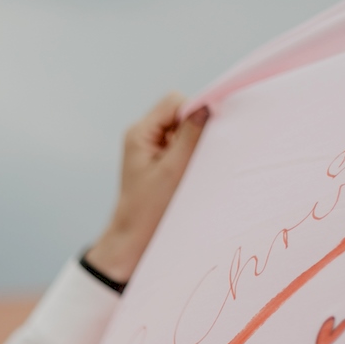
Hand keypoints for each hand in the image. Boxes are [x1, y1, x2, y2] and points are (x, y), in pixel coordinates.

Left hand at [83, 93, 205, 284]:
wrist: (132, 240)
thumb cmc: (148, 210)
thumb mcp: (173, 171)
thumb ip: (189, 137)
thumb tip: (207, 106)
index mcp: (140, 133)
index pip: (174, 102)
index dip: (195, 110)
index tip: (211, 130)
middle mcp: (143, 135)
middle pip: (179, 112)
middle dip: (196, 128)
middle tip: (200, 153)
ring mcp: (150, 147)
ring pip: (182, 128)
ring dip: (194, 143)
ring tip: (193, 167)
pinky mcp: (159, 160)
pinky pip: (180, 144)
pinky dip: (191, 153)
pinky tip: (191, 171)